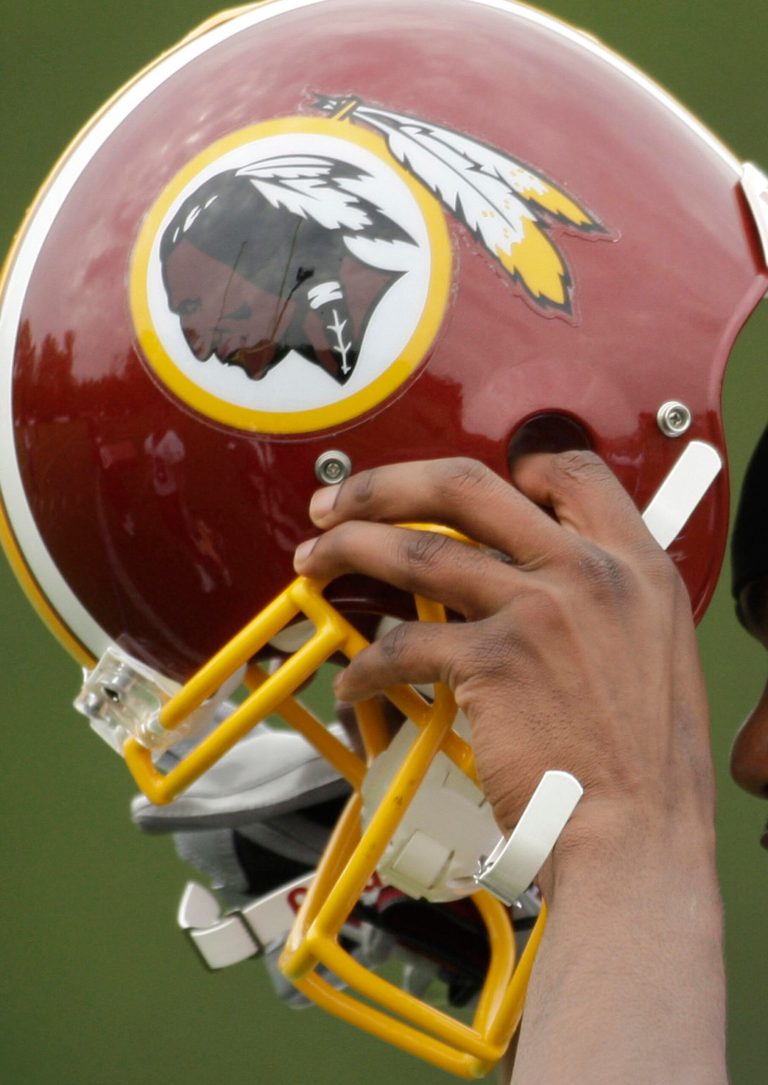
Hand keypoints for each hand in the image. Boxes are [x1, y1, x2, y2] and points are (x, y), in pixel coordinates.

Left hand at [294, 454, 725, 1081]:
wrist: (640, 833)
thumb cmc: (645, 758)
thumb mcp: (654, 647)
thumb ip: (604, 595)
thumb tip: (541, 570)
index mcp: (634, 563)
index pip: (571, 471)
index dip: (512, 461)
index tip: (458, 483)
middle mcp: (584, 572)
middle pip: (467, 487)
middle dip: (386, 483)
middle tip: (339, 499)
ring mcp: (536, 612)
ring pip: (418, 552)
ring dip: (350, 549)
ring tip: (313, 560)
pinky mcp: (492, 664)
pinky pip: (404, 645)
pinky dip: (366, 664)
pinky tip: (353, 682)